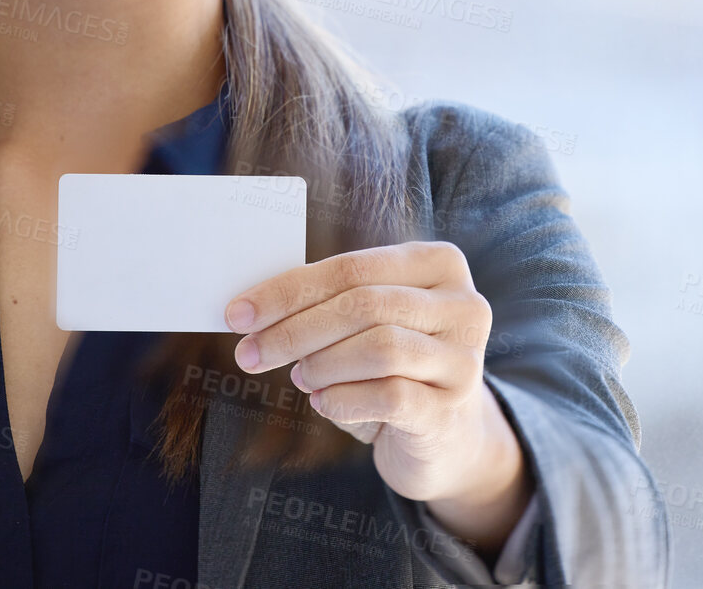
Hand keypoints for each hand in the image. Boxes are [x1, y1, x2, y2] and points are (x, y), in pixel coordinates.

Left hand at [223, 241, 531, 548]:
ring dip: (322, 364)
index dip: (289, 290)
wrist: (445, 437)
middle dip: (295, 329)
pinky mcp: (451, 410)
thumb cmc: (395, 367)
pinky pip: (388, 396)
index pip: (353, 268)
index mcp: (440, 264)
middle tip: (250, 353)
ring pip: (379, 347)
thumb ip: (330, 303)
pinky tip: (324, 403)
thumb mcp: (368, 324)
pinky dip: (342, 399)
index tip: (238, 313)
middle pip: (363, 304)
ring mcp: (464, 360)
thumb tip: (253, 309)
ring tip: (302, 378)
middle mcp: (463, 306)